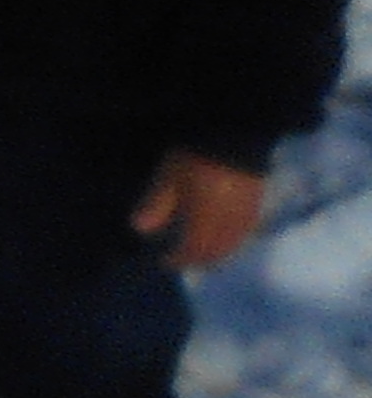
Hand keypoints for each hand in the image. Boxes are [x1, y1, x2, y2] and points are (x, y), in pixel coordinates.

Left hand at [132, 152, 266, 270]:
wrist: (236, 137)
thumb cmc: (194, 157)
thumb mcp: (168, 178)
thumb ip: (156, 205)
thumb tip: (140, 231)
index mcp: (205, 222)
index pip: (192, 251)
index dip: (178, 259)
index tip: (164, 260)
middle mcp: (229, 226)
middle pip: (215, 254)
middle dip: (197, 260)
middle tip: (181, 258)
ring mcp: (247, 218)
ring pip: (232, 247)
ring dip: (215, 254)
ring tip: (198, 250)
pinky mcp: (257, 207)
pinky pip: (244, 236)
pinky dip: (230, 243)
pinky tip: (221, 237)